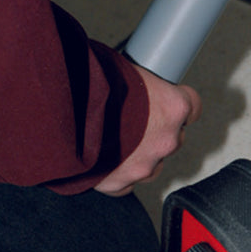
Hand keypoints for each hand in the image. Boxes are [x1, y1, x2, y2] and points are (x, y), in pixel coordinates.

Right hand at [96, 65, 201, 195]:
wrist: (58, 114)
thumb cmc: (89, 85)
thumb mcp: (122, 68)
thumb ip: (138, 83)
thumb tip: (131, 81)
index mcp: (173, 107)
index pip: (192, 107)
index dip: (177, 105)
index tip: (167, 102)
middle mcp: (166, 139)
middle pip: (173, 138)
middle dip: (157, 131)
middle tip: (132, 121)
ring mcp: (145, 165)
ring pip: (152, 164)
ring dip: (139, 155)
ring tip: (114, 141)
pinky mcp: (120, 183)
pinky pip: (126, 183)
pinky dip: (117, 174)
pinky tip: (102, 160)